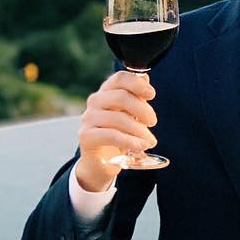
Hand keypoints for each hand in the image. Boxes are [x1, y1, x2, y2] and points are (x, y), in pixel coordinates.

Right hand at [74, 71, 156, 191]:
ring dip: (139, 130)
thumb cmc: (119, 134)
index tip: (152, 94)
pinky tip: (141, 146)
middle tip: (153, 122)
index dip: (137, 84)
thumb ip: (137, 97)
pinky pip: (112, 135)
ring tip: (150, 140)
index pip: (120, 78)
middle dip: (142, 109)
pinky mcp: (86, 135)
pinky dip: (130, 141)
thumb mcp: (131, 115)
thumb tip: (145, 78)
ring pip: (118, 118)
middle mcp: (95, 101)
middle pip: (121, 96)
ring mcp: (89, 118)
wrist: (101, 161)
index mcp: (107, 92)